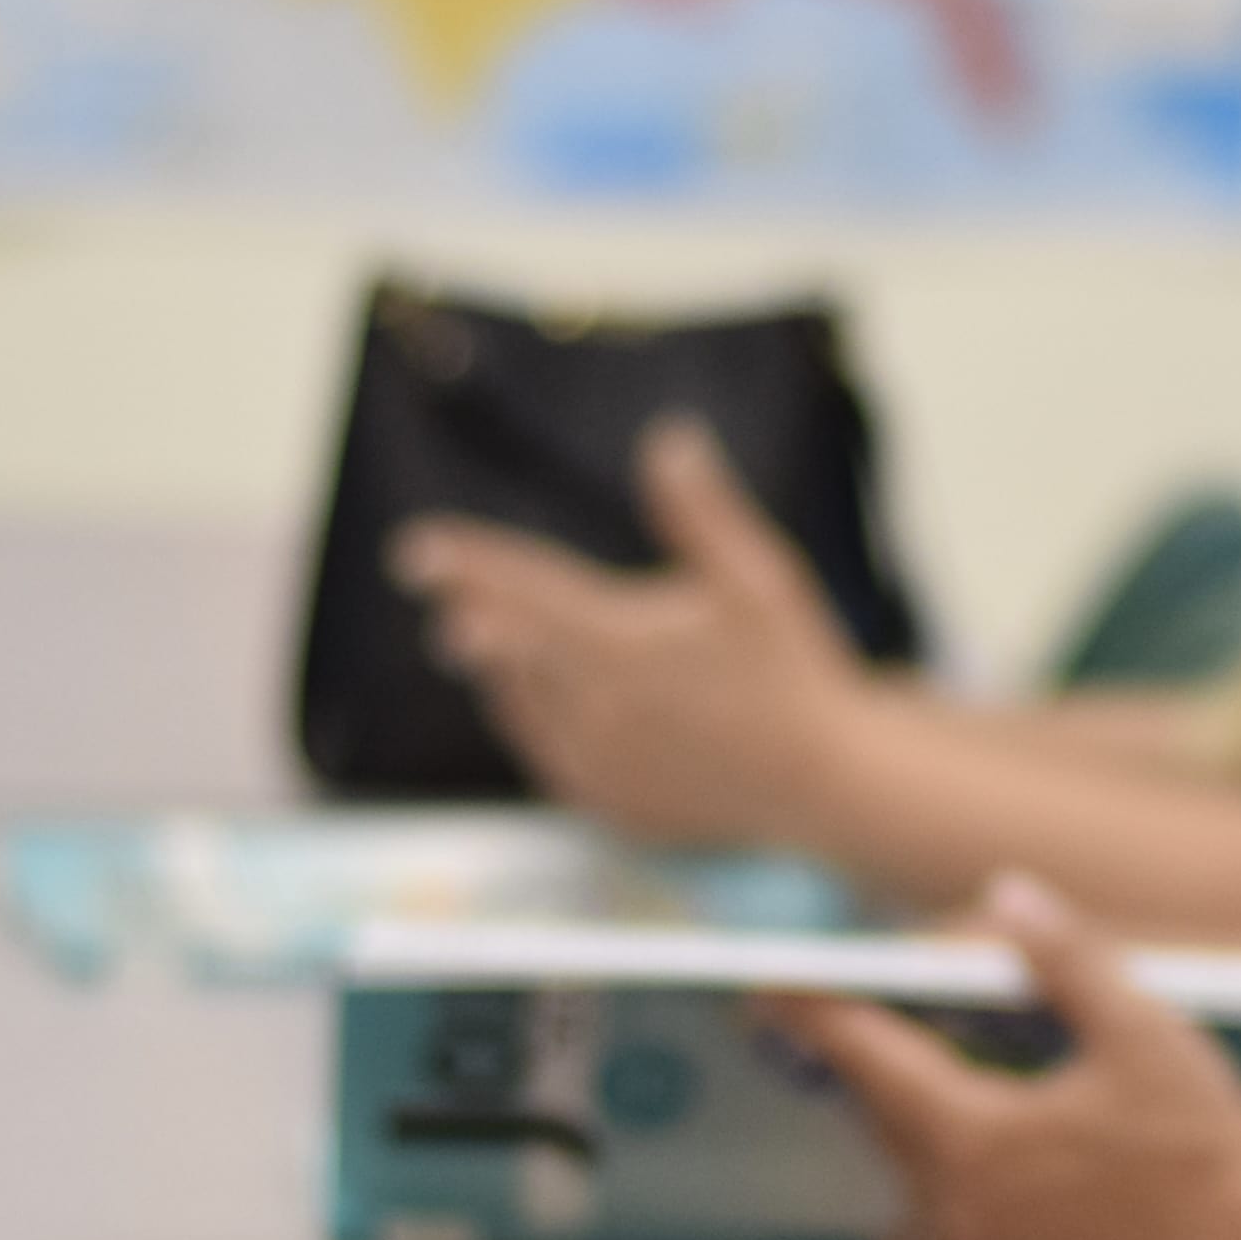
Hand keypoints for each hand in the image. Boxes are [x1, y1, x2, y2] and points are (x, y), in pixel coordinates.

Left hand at [387, 416, 871, 850]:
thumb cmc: (794, 672)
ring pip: (516, 701)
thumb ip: (701, 511)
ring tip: (476, 638)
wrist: (825, 786)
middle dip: (470, 611)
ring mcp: (594, 762)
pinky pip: (543, 752)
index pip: (522, 590)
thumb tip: (668, 437)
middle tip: (436, 591)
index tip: (415, 549)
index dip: (467, 563)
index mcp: (619, 644)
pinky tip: (527, 698)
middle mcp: (592, 708)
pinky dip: (527, 718)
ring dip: (498, 665)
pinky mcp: (605, 801)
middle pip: (503, 647)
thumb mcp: (758, 577)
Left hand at [765, 876, 1240, 1239]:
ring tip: (951, 1108)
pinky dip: (941, 1218)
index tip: (770, 986)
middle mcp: (954, 1211)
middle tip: (877, 1030)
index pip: (867, 1056)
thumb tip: (1006, 893)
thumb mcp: (1144, 1030)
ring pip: (909, 1191)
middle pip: (887, 1121)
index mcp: (973, 1136)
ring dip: (919, 1144)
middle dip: (882, 1070)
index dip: (818, 1010)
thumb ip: (1064, 957)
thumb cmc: (1211, 1150)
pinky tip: (976, 1193)